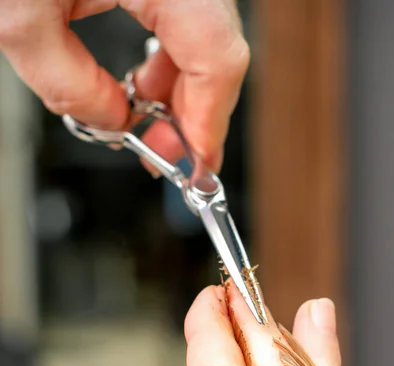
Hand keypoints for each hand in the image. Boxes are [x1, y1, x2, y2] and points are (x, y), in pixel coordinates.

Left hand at [0, 0, 248, 171]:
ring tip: (145, 118)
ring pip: (206, 35)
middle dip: (193, 113)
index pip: (217, 57)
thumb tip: (114, 123)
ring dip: (180, 89)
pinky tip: (143, 82)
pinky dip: (169, 58)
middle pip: (218, 49)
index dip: (210, 122)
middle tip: (165, 151)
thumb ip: (71, 87)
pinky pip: (186, 17)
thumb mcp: (19, 18)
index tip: (198, 164)